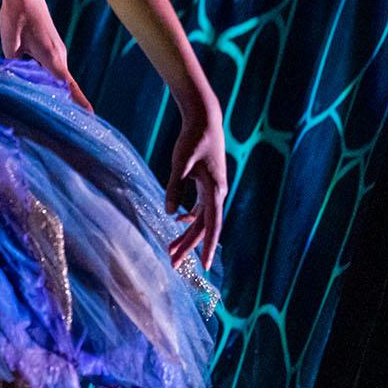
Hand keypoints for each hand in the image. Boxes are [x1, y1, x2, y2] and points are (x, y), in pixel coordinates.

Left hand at [0, 0, 91, 111]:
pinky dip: (51, 82)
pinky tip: (40, 90)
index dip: (78, 103)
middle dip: (67, 105)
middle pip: (65, 87)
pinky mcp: (52, 48)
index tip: (91, 118)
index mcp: (51, 57)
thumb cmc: (15, 15)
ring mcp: (57, 51)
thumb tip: (14, 81)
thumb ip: (14, 65)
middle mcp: (59, 56)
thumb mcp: (10, 43)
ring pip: (58, 78)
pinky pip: (53, 70)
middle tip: (66, 128)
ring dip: (57, 93)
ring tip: (54, 113)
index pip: (68, 86)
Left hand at [166, 112, 226, 269]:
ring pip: (201, 219)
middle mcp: (217, 193)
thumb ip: (175, 187)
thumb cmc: (193, 139)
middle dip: (189, 246)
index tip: (206, 267)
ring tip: (171, 250)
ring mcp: (213, 189)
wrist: (204, 120)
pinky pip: (200, 208)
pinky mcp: (207, 183)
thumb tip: (170, 213)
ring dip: (187, 234)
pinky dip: (189, 219)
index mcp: (215, 191)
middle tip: (173, 264)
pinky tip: (177, 224)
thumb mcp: (180, 162)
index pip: (212, 226)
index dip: (208, 247)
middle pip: (204, 227)